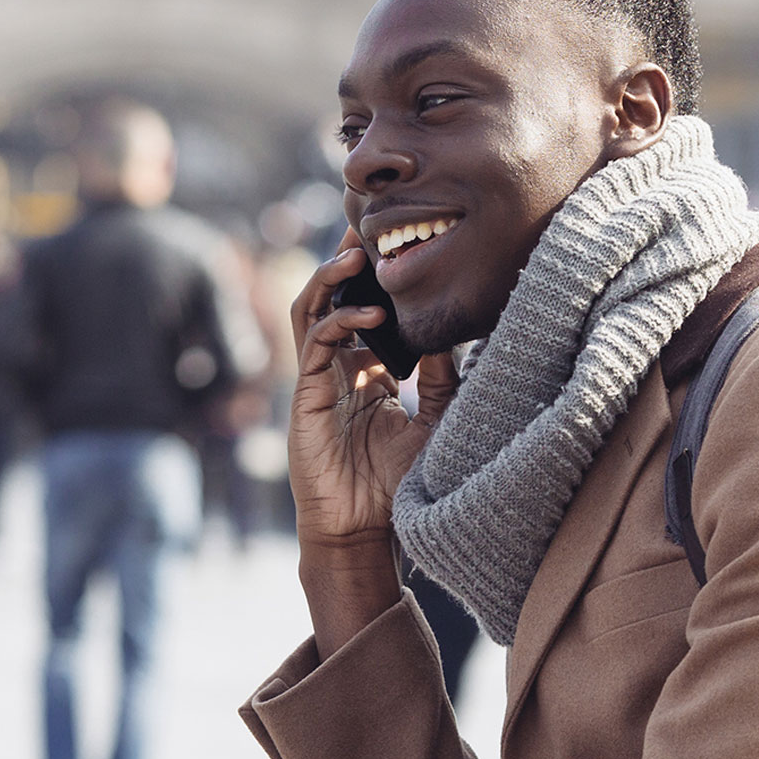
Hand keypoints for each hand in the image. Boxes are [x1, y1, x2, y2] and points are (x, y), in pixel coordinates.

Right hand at [287, 229, 447, 554]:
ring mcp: (317, 382)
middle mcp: (337, 370)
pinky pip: (314, 345)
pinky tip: (369, 314)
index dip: (370, 276)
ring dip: (329, 278)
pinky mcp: (305, 398)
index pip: (361, 309)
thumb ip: (441, 378)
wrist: (363, 532)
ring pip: (311, 311)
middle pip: (331, 299)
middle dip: (344, 261)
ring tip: (355, 254)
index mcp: (364, 372)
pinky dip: (338, 321)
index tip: (392, 242)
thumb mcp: (434, 421)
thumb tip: (452, 331)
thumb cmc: (396, 485)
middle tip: (365, 226)